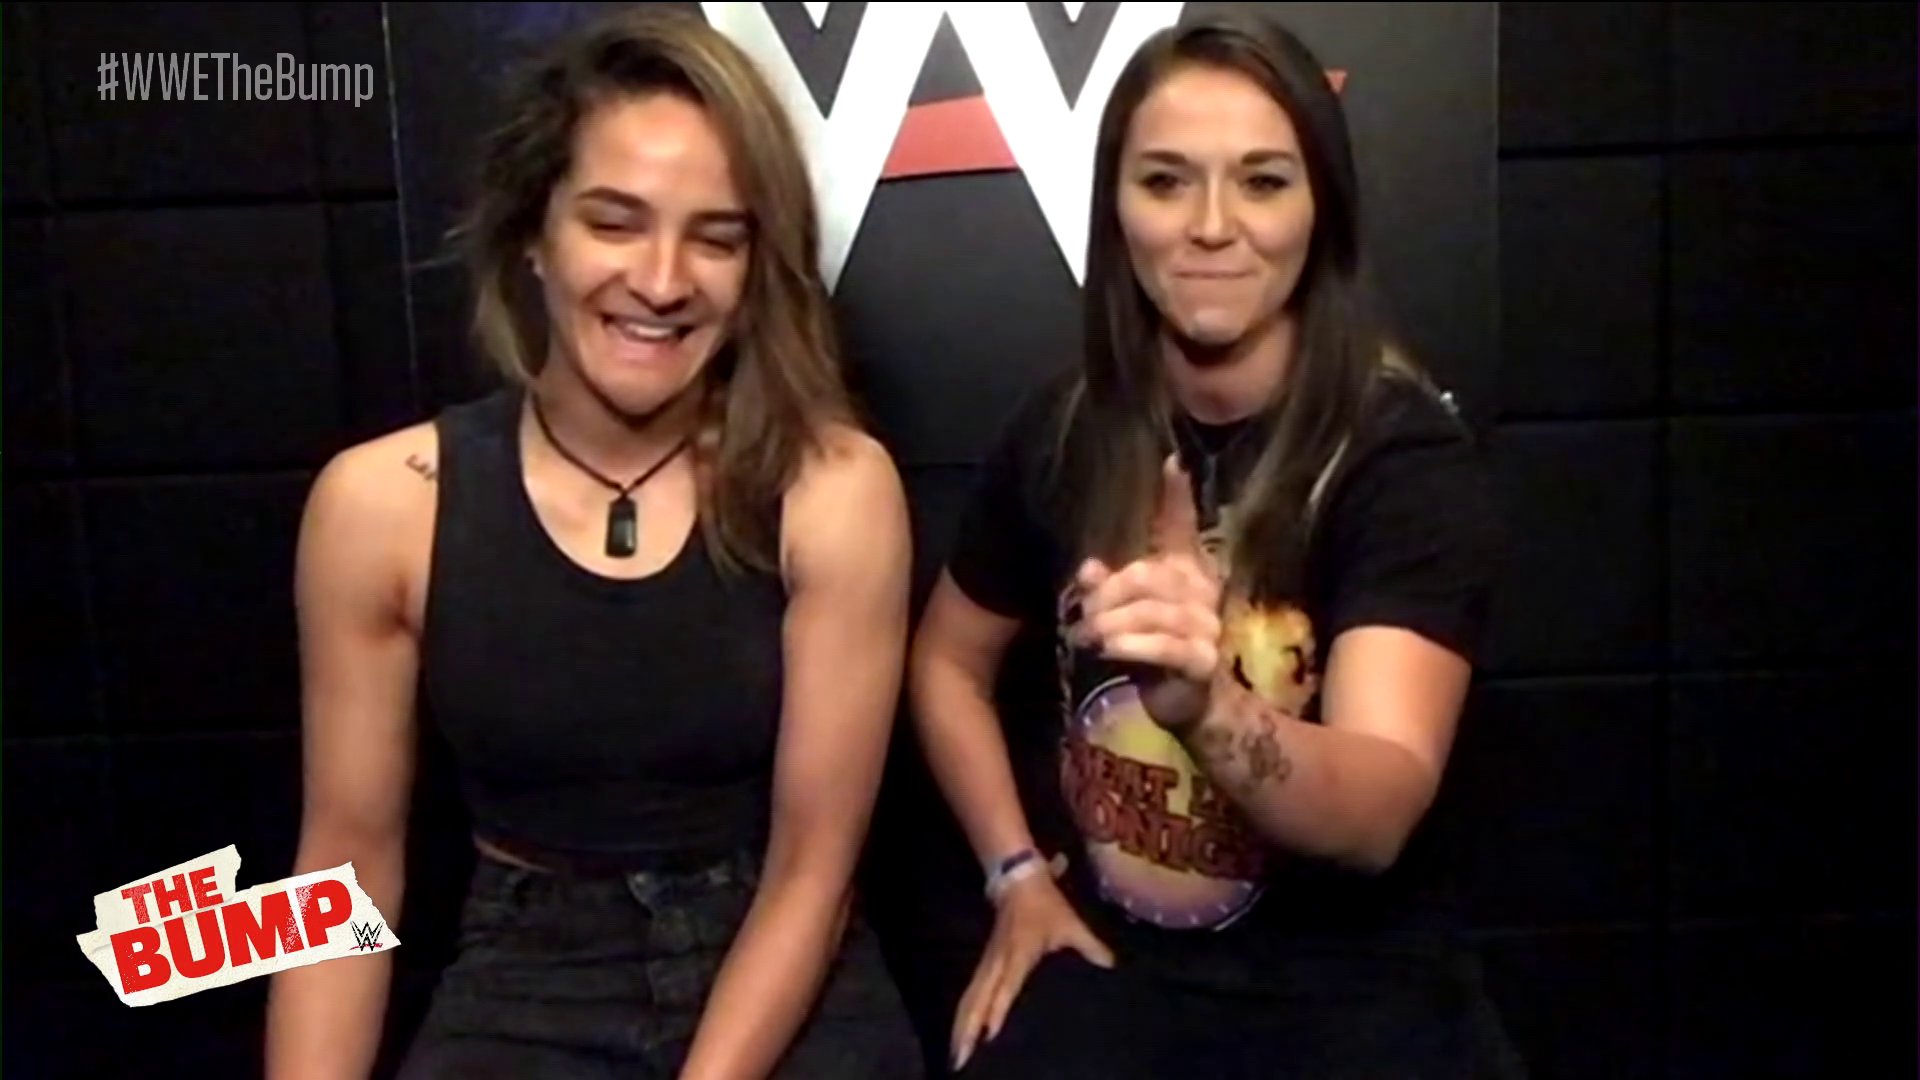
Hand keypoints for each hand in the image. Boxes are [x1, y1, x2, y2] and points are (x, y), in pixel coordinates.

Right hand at [950, 857, 1112, 1070]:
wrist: (1019, 879)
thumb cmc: (1046, 905)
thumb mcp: (1071, 924)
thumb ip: (1090, 947)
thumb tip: (1110, 966)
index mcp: (1019, 953)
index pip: (1007, 984)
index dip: (998, 1008)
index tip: (991, 1033)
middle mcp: (999, 961)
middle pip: (977, 998)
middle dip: (967, 1028)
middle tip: (961, 1058)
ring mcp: (988, 962)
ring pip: (969, 998)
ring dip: (961, 1025)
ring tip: (956, 1054)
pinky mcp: (984, 964)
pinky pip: (970, 993)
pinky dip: (964, 1014)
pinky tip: (960, 1033)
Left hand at [1073, 454, 1224, 731]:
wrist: (1182, 699)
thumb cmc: (1150, 643)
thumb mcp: (1122, 608)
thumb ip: (1105, 584)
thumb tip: (1087, 568)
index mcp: (1186, 567)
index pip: (1182, 525)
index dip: (1177, 496)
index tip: (1170, 461)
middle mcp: (1203, 590)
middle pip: (1151, 576)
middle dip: (1110, 592)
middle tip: (1080, 610)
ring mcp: (1208, 625)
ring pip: (1156, 612)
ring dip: (1115, 623)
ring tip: (1087, 634)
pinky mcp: (1204, 660)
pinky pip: (1167, 646)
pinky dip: (1135, 646)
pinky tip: (1110, 648)